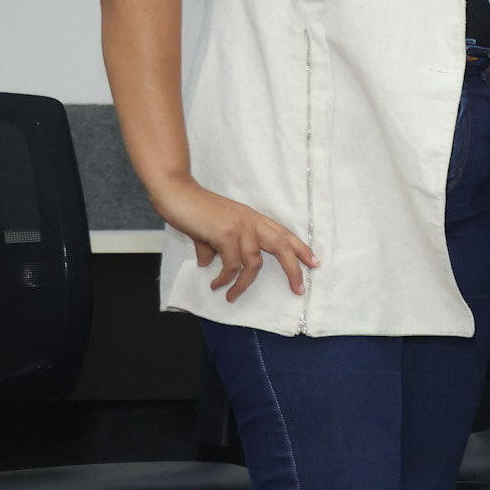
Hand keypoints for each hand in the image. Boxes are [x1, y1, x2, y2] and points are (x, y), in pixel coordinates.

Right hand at [158, 181, 315, 301]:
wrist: (176, 193)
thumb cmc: (193, 209)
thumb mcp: (210, 229)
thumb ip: (213, 246)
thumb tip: (206, 263)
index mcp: (253, 218)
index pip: (283, 234)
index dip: (300, 248)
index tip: (314, 262)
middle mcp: (251, 221)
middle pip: (281, 246)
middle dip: (293, 269)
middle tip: (299, 289)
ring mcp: (240, 227)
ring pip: (253, 263)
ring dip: (243, 284)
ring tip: (231, 296)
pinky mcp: (225, 234)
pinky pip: (231, 265)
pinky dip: (225, 278)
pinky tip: (216, 284)